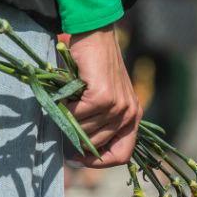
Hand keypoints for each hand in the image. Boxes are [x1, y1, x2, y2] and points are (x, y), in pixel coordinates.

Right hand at [66, 26, 140, 168]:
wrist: (96, 35)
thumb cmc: (95, 67)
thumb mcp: (103, 98)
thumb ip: (99, 122)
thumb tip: (78, 153)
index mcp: (133, 116)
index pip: (122, 155)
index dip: (100, 162)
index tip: (80, 157)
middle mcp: (129, 113)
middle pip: (97, 145)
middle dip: (76, 137)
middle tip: (63, 123)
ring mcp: (118, 106)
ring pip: (84, 130)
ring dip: (69, 118)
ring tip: (66, 102)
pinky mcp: (103, 97)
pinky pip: (77, 115)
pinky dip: (66, 107)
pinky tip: (65, 95)